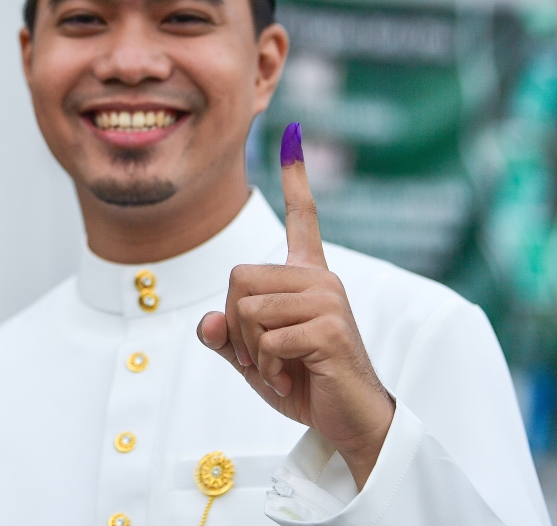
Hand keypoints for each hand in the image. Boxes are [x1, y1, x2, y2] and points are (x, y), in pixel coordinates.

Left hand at [197, 123, 393, 488]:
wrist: (348, 422)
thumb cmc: (303, 382)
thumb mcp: (254, 357)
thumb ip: (227, 336)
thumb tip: (207, 321)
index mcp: (307, 277)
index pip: (304, 218)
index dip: (297, 177)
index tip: (294, 135)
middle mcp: (321, 278)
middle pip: (238, 278)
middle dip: (235, 326)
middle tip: (261, 355)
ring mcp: (328, 299)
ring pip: (247, 309)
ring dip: (251, 351)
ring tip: (280, 366)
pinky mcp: (329, 327)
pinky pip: (267, 338)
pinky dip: (266, 366)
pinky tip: (291, 376)